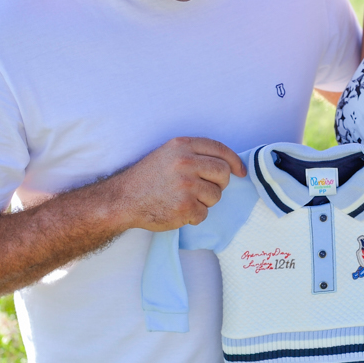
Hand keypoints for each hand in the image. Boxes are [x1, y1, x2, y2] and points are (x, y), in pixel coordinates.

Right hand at [110, 137, 245, 230]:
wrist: (123, 199)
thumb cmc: (148, 178)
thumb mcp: (168, 154)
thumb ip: (195, 154)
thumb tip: (228, 165)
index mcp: (182, 146)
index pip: (219, 149)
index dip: (234, 161)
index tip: (240, 171)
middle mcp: (185, 162)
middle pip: (223, 173)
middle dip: (219, 184)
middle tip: (204, 190)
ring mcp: (186, 185)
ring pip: (216, 195)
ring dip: (204, 201)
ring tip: (184, 199)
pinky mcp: (184, 206)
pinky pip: (204, 213)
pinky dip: (194, 216)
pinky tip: (178, 210)